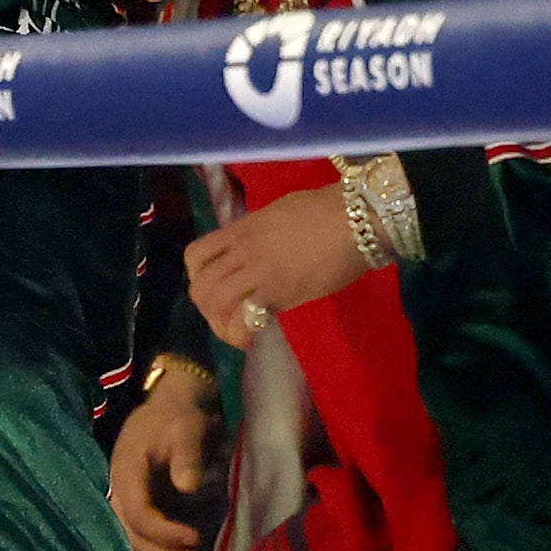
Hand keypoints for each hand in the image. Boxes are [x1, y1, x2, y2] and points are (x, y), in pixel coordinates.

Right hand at [112, 358, 221, 550]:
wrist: (173, 405)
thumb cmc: (180, 417)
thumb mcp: (187, 429)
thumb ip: (187, 456)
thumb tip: (188, 487)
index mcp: (126, 471)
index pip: (136, 512)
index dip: (162, 532)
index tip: (194, 537)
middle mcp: (119, 490)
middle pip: (128, 535)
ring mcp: (127, 501)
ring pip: (131, 543)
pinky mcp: (139, 507)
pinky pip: (141, 539)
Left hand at [182, 187, 376, 349]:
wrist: (355, 219)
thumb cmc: (326, 211)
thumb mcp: (279, 215)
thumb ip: (262, 234)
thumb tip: (263, 248)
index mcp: (240, 230)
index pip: (195, 255)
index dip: (197, 276)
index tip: (213, 286)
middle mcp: (241, 251)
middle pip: (201, 286)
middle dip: (207, 308)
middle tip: (226, 318)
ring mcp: (257, 272)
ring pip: (216, 303)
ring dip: (221, 324)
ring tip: (237, 332)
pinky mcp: (279, 292)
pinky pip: (245, 318)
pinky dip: (242, 333)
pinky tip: (252, 339)